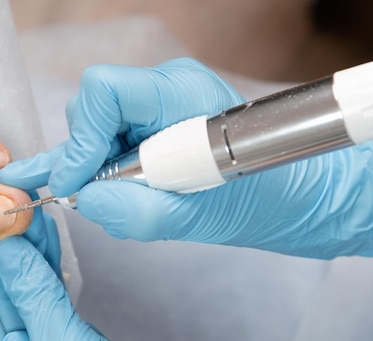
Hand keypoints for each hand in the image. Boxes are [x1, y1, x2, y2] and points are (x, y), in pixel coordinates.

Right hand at [0, 58, 372, 258]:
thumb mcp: (204, 216)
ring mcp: (158, 109)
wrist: (297, 198)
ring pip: (96, 129)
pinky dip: (97, 171)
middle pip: (93, 109)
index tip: (75, 183)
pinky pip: (111, 144)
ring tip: (115, 202)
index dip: (81, 137)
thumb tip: (85, 202)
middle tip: (92, 198)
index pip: (106, 91)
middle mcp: (165, 92)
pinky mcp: (155, 131)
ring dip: (93, 170)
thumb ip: (143, 212)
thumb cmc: (266, 201)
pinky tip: (76, 186)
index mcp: (182, 96)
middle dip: (85, 156)